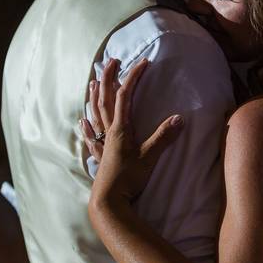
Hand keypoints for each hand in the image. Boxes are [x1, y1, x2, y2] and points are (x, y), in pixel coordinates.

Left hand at [82, 58, 183, 204]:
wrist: (109, 201)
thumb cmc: (128, 179)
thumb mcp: (150, 157)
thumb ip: (163, 137)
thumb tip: (180, 118)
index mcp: (120, 128)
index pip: (125, 95)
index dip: (133, 76)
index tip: (143, 63)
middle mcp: (109, 132)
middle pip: (105, 98)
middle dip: (109, 77)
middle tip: (111, 61)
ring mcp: (102, 143)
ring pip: (96, 113)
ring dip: (96, 95)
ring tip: (95, 81)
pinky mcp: (100, 156)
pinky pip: (91, 136)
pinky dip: (87, 126)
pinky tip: (82, 121)